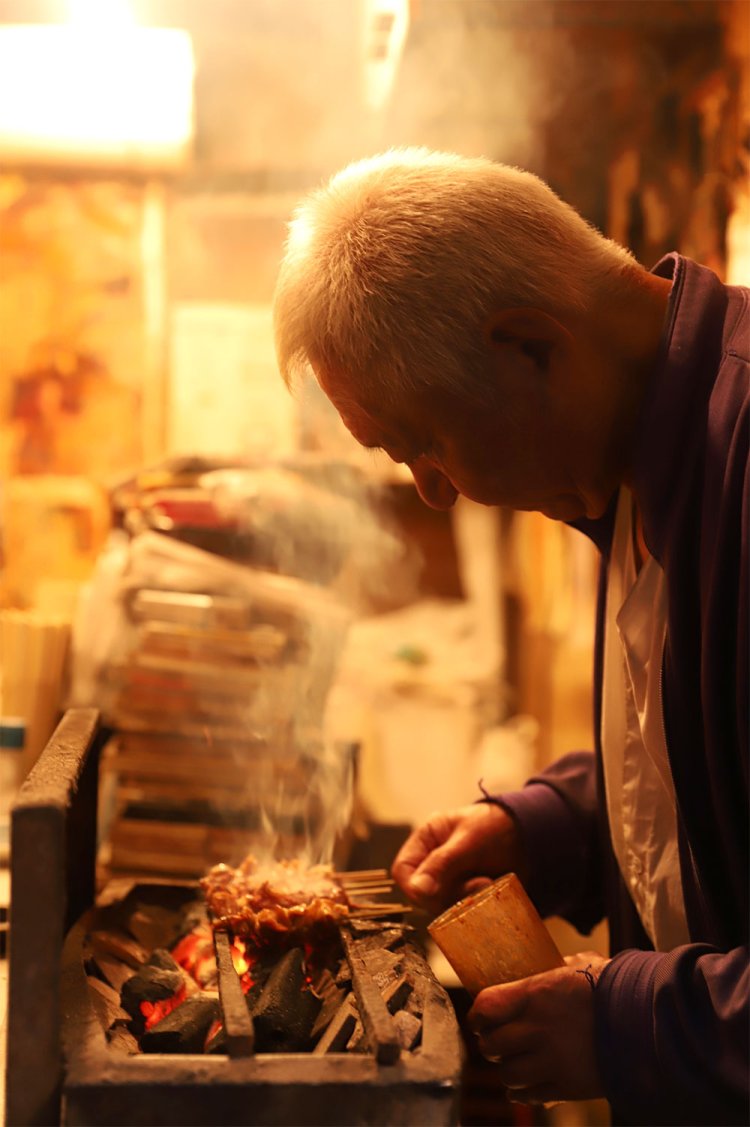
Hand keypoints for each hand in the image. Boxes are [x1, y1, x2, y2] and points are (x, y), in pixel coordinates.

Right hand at [391, 802, 524, 913]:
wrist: (532, 834)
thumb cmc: (496, 826)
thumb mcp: (468, 840)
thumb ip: (442, 863)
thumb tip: (417, 891)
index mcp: (427, 839)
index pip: (403, 870)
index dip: (414, 886)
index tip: (433, 894)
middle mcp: (434, 861)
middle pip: (423, 893)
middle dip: (447, 894)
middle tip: (477, 885)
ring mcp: (450, 879)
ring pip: (442, 905)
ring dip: (464, 901)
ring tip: (488, 885)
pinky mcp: (467, 894)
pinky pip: (460, 909)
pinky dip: (474, 905)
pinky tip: (490, 892)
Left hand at [467, 951, 608, 1104]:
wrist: (647, 1020)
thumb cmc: (614, 986)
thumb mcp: (581, 964)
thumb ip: (558, 966)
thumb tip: (550, 963)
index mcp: (535, 993)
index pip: (485, 1007)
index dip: (478, 1015)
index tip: (480, 1018)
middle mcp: (537, 1029)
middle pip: (492, 1045)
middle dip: (491, 1044)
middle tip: (497, 1042)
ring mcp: (551, 1061)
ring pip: (507, 1075)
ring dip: (508, 1070)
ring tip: (515, 1064)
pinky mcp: (566, 1086)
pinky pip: (530, 1096)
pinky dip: (523, 1093)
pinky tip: (525, 1086)